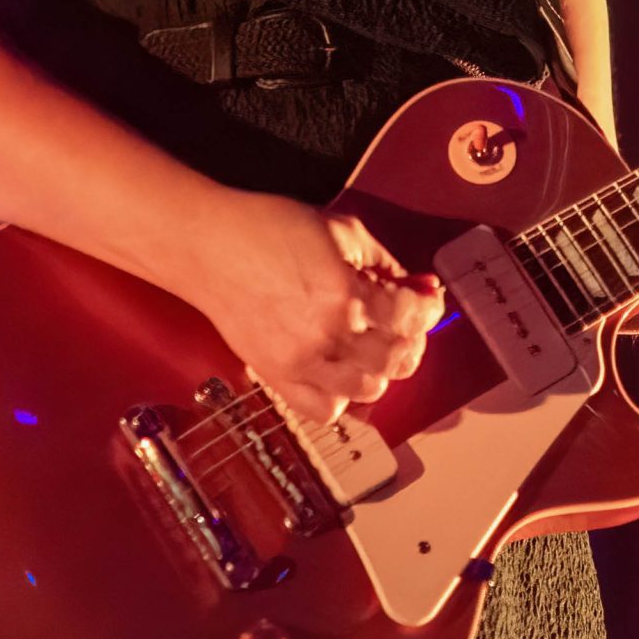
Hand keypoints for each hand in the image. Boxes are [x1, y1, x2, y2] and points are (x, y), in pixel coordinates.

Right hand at [174, 192, 445, 422]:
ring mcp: (300, 363)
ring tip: (376, 344)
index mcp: (345, 294)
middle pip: (396, 358)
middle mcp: (326, 335)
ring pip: (368, 390)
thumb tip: (418, 285)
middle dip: (411, 337)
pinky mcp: (277, 378)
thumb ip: (383, 261)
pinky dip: (344, 396)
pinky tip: (343, 369)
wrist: (209, 247)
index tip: (427, 298)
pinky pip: (326, 409)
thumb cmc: (267, 229)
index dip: (429, 307)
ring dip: (382, 368)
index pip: (411, 317)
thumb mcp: (340, 230)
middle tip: (406, 320)